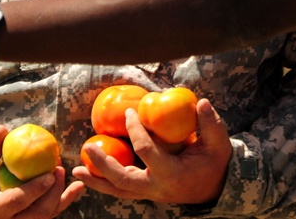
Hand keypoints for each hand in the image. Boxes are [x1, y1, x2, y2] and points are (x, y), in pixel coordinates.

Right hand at [0, 126, 84, 218]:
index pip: (15, 202)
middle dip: (52, 193)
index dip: (34, 191)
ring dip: (60, 195)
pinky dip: (65, 199)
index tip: (50, 175)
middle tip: (60, 169)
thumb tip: (3, 130)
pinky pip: (50, 212)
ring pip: (46, 215)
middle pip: (36, 214)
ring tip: (66, 172)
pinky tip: (78, 187)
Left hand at [74, 98, 231, 204]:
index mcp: (172, 174)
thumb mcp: (218, 144)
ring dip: (96, 181)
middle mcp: (157, 188)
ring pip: (117, 190)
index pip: (146, 152)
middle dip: (103, 164)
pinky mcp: (145, 193)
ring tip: (77, 169)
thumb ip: (210, 123)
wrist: (215, 189)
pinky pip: (120, 190)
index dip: (135, 131)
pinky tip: (89, 174)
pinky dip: (104, 183)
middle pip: (122, 179)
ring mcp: (149, 193)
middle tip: (88, 146)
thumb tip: (201, 101)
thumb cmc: (214, 163)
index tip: (128, 113)